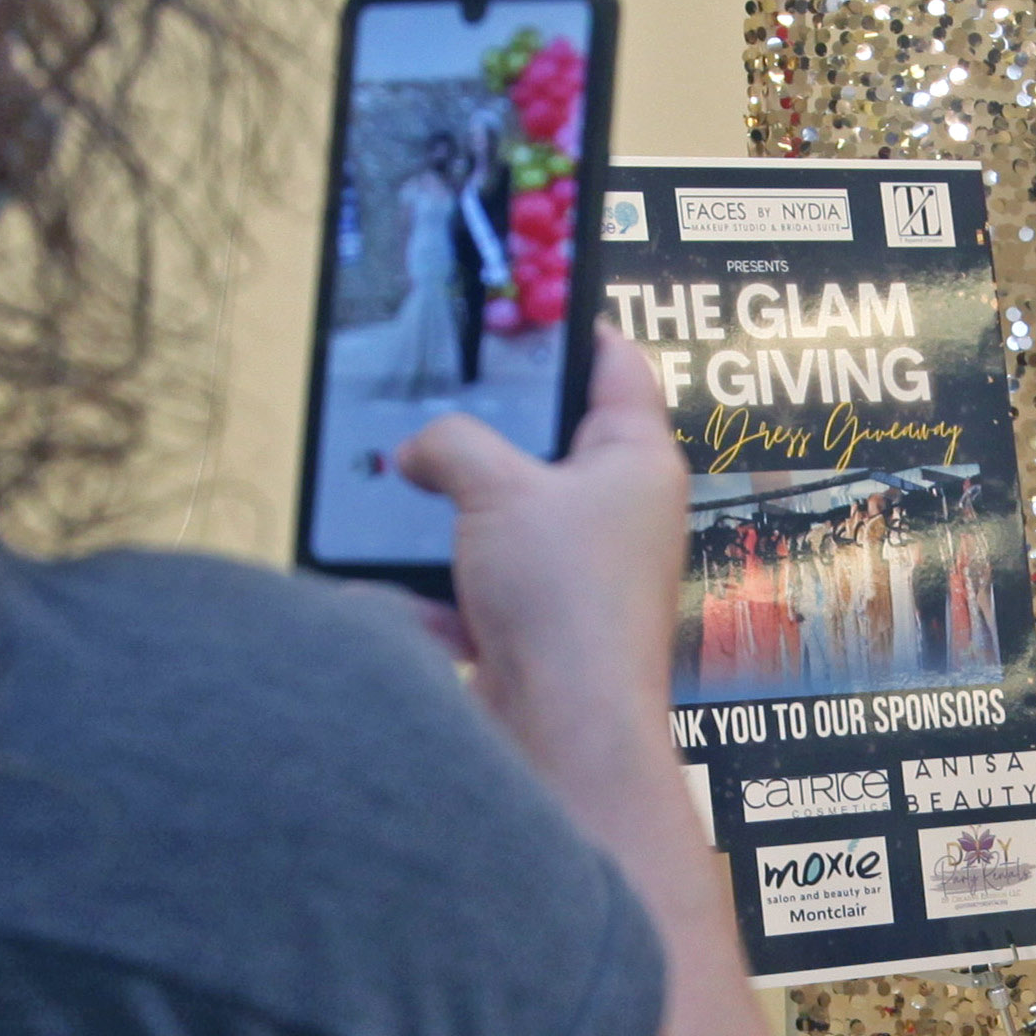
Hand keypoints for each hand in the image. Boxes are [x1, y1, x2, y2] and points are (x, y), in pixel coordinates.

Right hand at [397, 335, 693, 841]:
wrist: (563, 733)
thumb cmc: (568, 606)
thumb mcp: (497, 491)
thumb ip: (451, 445)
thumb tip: (420, 448)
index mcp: (637, 459)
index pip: (613, 364)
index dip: (567, 327)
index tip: (520, 302)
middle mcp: (619, 512)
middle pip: (547, 442)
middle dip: (484, 431)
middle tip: (431, 402)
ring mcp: (579, 571)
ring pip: (504, 515)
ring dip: (454, 512)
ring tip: (402, 489)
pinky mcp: (539, 623)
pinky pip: (477, 586)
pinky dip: (440, 589)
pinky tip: (399, 587)